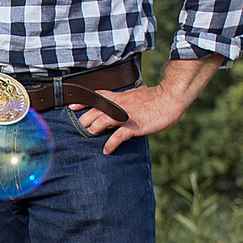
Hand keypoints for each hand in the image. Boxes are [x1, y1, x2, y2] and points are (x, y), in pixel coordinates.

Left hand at [72, 83, 194, 154]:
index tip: (73, 106)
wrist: (170, 98)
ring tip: (91, 135)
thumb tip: (130, 93)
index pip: (97, 96)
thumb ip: (130, 95)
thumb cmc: (156, 97)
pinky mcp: (134, 127)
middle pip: (95, 111)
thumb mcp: (138, 92)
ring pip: (102, 121)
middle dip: (86, 119)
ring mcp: (126, 116)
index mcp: (120, 97)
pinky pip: (117, 136)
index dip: (84, 101)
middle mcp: (120, 105)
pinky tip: (107, 150)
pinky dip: (110, 144)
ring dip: (94, 129)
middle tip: (82, 126)